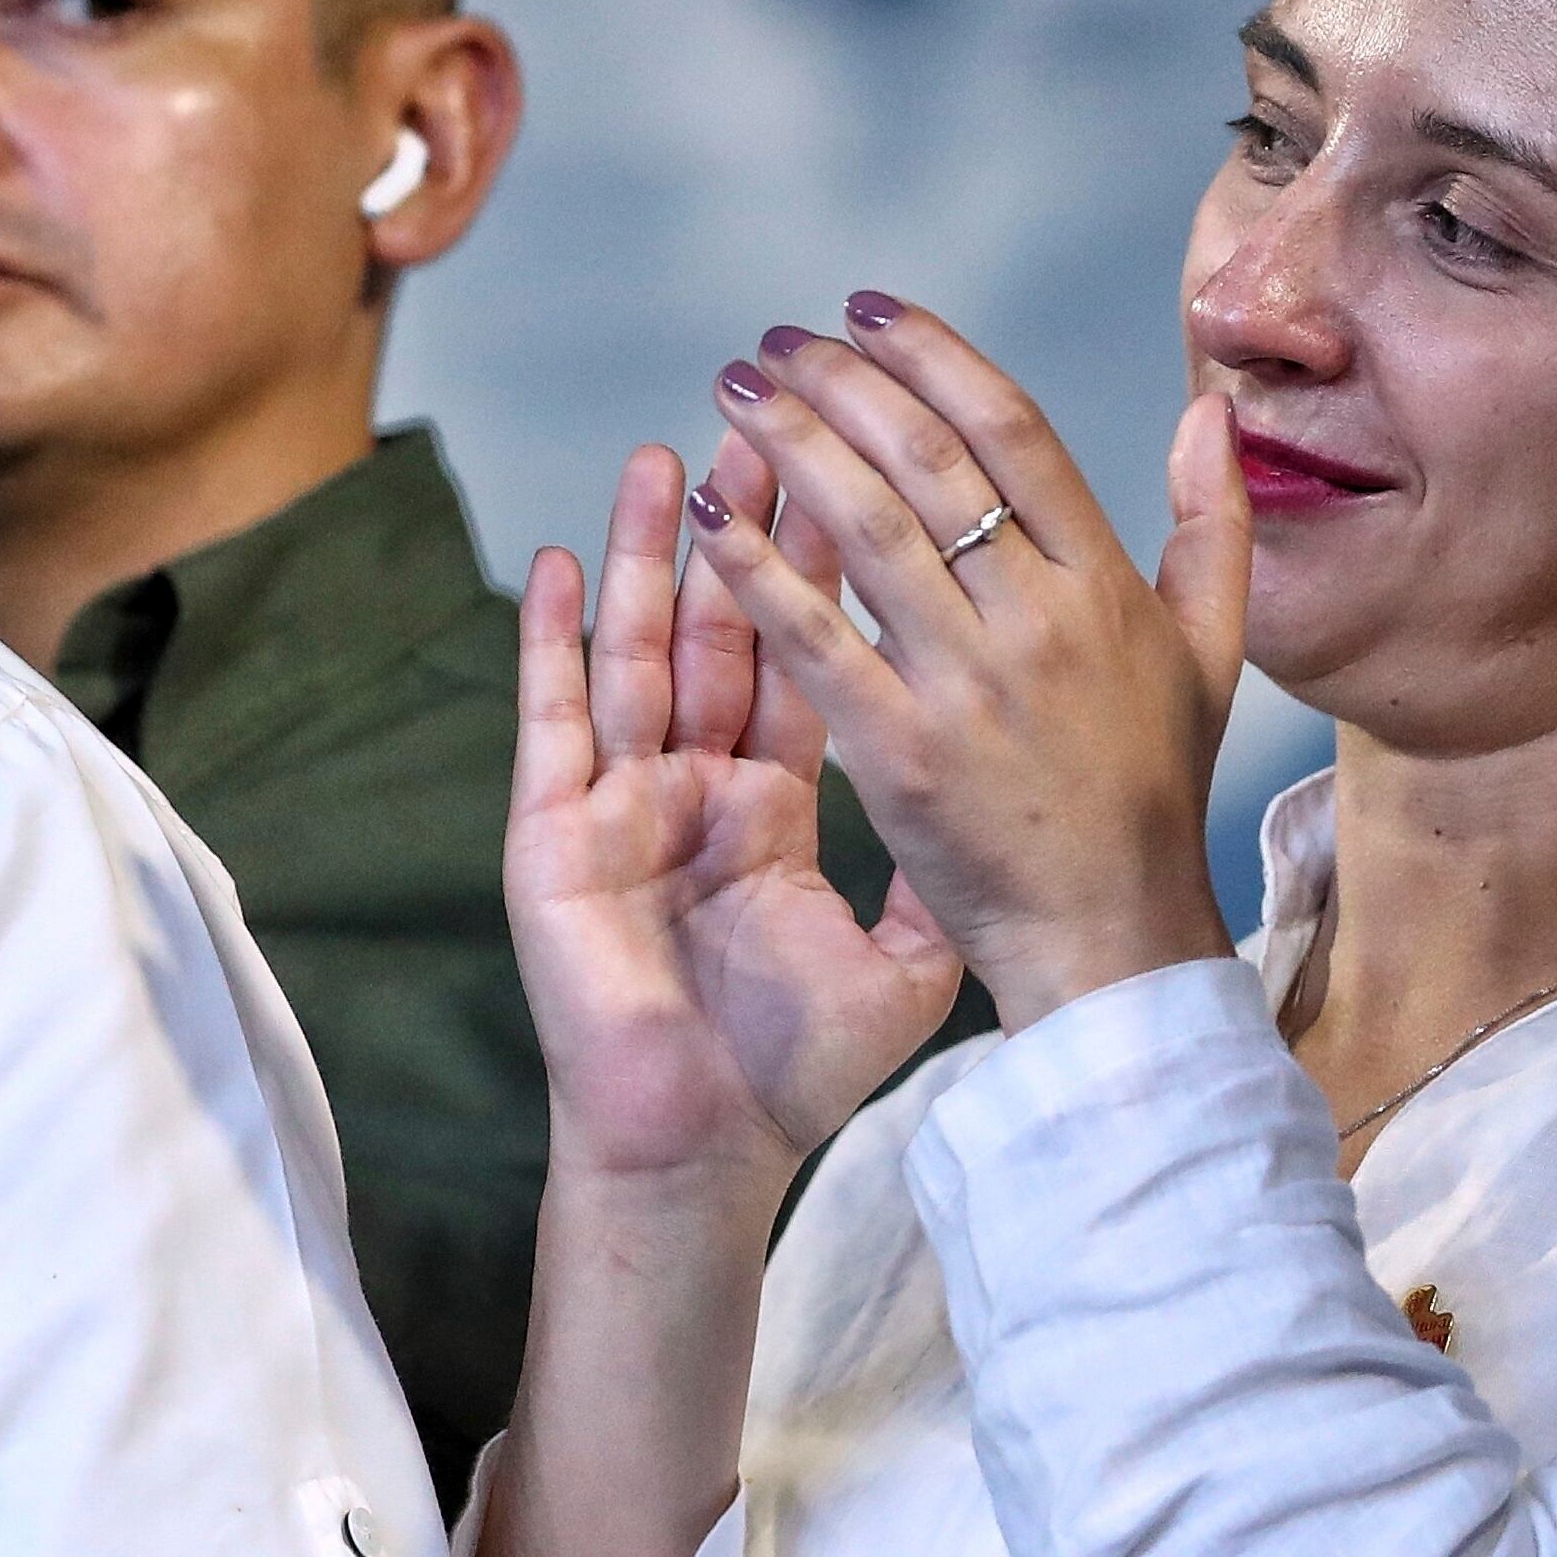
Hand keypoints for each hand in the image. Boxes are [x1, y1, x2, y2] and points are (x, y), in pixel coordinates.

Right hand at [511, 442, 963, 1202]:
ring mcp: (620, 798)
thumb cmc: (784, 1067)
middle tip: (774, 413)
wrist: (700, 1143)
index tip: (857, 464)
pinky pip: (556, 718)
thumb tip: (1005, 815)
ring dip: (650, 551)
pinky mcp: (556, 830)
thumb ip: (934, 879)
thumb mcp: (895, 963)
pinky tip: (555, 567)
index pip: (809, 650)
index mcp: (769, 800)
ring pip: (639, 647)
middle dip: (750, 519)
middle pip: (726, 623)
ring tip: (669, 452)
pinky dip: (551, 641)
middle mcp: (692, 779)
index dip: (827, 561)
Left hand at [690, 298, 1245, 1026]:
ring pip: (870, 532)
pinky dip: (757, 570)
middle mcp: (1041, 621)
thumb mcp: (1212, 653)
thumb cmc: (1149, 790)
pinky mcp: (903, 751)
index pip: (1014, 434)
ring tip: (737, 389)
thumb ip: (1210, 526)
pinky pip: (816, 639)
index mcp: (1105, 588)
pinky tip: (707, 514)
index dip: (936, 358)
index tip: (868, 310)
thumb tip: (1211, 411)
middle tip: (778, 339)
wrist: (1115, 935)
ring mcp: (972, 684)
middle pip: (930, 465)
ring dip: (794, 446)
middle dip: (845, 385)